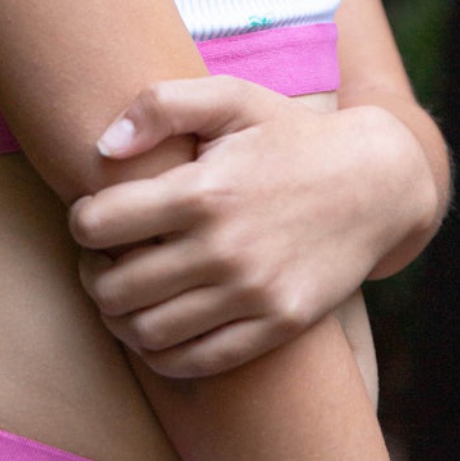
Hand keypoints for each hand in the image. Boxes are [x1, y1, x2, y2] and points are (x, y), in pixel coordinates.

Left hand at [67, 77, 436, 376]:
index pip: (100, 224)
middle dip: (92, 275)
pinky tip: (157, 328)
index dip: (82, 221)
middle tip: (100, 261)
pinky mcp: (277, 326)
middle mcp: (225, 249)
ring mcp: (253, 294)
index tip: (92, 217)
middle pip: (115, 287)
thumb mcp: (234, 98)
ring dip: (118, 318)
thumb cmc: (292, 136)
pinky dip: (160, 354)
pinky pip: (195, 362)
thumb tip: (103, 146)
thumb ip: (163, 104)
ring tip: (123, 296)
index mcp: (205, 191)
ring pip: (146, 332)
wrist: (378, 183)